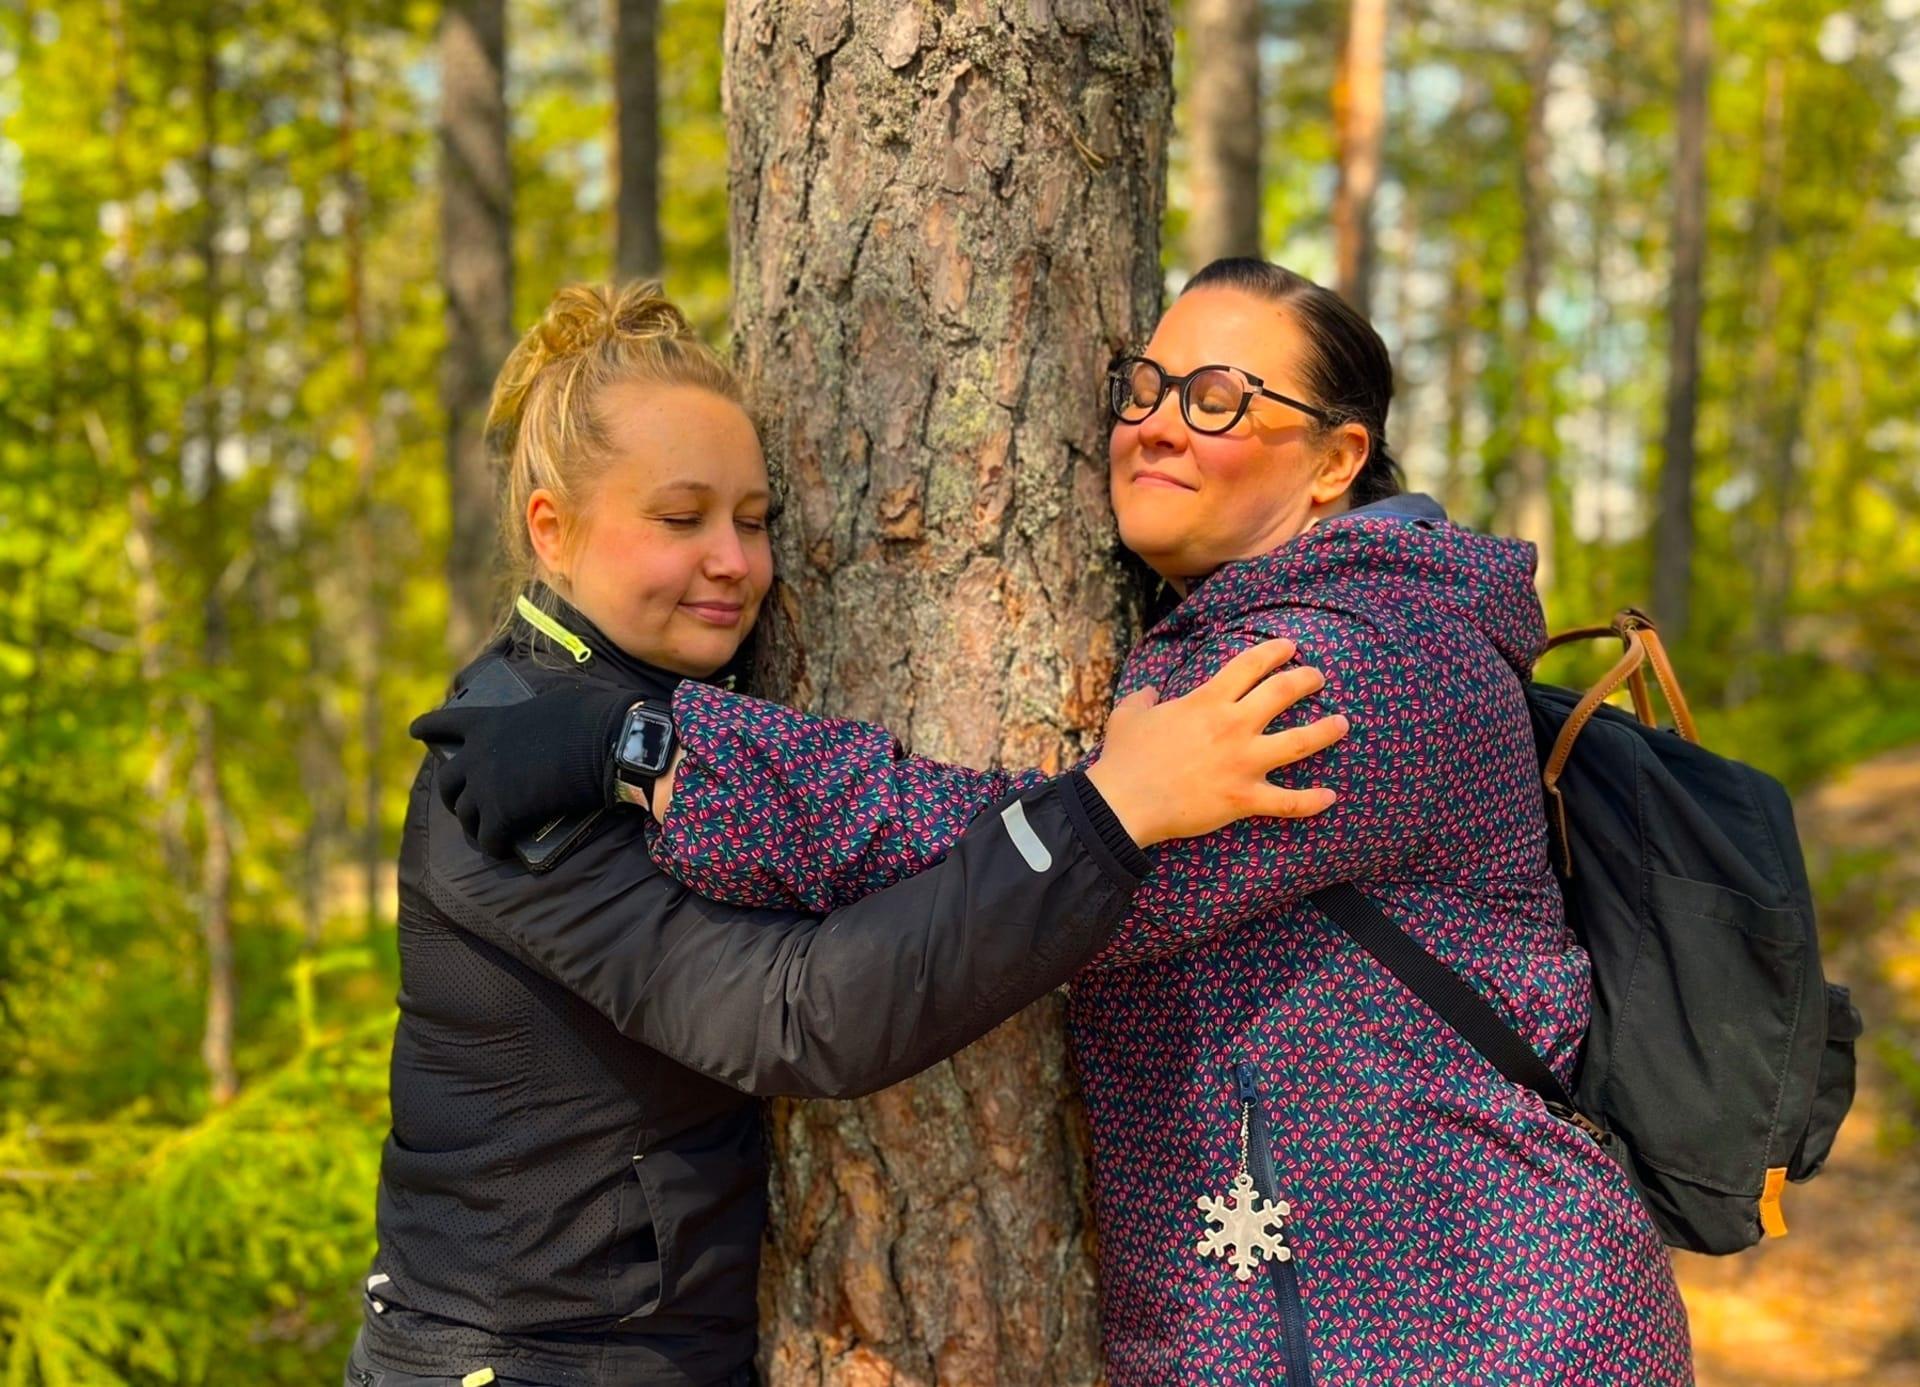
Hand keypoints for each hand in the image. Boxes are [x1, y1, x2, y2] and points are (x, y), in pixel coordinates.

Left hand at [409, 683, 639, 856]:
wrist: (604, 742)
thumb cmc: (588, 717)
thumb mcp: (549, 706)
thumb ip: (528, 722)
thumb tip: (536, 733)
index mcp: (488, 722)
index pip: (446, 723)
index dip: (429, 727)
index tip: (414, 731)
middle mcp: (477, 754)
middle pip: (448, 781)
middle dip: (453, 795)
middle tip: (463, 804)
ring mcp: (486, 786)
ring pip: (465, 814)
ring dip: (475, 825)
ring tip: (489, 832)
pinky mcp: (502, 813)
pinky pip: (487, 839)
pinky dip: (494, 846)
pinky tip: (502, 850)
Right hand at [1084, 638, 1346, 846]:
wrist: (1124, 802)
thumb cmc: (1124, 758)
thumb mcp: (1128, 715)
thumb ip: (1143, 699)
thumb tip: (1150, 693)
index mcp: (1208, 701)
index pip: (1250, 665)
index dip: (1273, 651)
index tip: (1289, 647)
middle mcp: (1234, 726)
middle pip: (1283, 693)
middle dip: (1306, 680)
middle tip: (1318, 677)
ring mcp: (1243, 763)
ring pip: (1300, 742)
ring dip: (1326, 731)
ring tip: (1342, 723)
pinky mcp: (1244, 798)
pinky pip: (1288, 801)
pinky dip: (1311, 801)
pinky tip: (1330, 797)